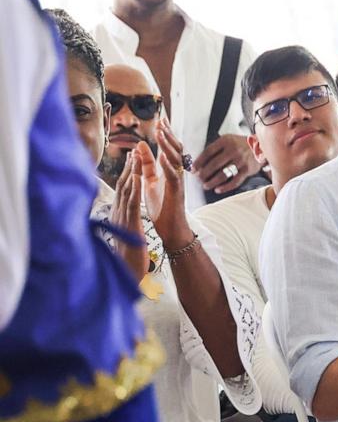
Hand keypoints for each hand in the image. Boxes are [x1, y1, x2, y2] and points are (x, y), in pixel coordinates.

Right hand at [109, 152, 147, 280]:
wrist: (125, 271)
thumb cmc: (127, 255)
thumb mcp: (125, 233)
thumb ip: (123, 221)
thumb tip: (123, 214)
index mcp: (118, 214)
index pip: (122, 189)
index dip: (126, 173)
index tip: (132, 159)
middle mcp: (117, 212)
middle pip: (122, 185)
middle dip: (128, 167)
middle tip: (134, 150)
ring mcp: (121, 217)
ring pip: (125, 190)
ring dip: (130, 172)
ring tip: (136, 156)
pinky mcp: (128, 223)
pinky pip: (131, 203)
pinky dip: (134, 188)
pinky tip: (138, 177)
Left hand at [135, 119, 192, 248]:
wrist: (171, 229)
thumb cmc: (162, 207)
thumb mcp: (151, 181)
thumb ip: (147, 164)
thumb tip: (140, 145)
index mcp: (169, 170)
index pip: (169, 148)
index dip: (165, 134)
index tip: (160, 120)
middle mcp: (176, 174)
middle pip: (176, 150)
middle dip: (168, 135)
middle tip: (161, 121)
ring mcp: (178, 183)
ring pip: (176, 160)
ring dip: (168, 146)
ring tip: (160, 133)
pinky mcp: (177, 193)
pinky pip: (174, 177)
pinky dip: (169, 166)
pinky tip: (163, 157)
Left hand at [193, 134, 262, 193]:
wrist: (261, 146)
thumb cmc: (241, 144)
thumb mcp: (228, 140)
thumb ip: (216, 148)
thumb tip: (200, 162)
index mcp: (226, 141)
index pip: (208, 152)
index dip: (199, 162)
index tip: (193, 169)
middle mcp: (233, 150)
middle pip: (214, 164)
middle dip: (204, 174)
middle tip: (199, 179)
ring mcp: (241, 161)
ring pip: (223, 174)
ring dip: (212, 182)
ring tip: (206, 185)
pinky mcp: (247, 170)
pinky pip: (234, 181)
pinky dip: (225, 187)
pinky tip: (218, 189)